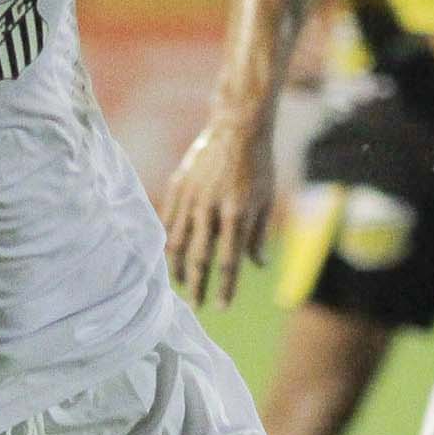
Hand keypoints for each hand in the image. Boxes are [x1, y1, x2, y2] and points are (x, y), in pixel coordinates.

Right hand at [161, 111, 276, 308]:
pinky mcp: (178, 187)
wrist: (237, 127)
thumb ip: (258, 234)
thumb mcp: (266, 199)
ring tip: (182, 285)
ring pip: (178, 242)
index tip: (221, 307)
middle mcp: (211, 208)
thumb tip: (257, 264)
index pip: (228, 261)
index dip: (224, 287)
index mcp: (236, 213)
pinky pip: (168, 221)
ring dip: (179, 268)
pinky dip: (168, 242)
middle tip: (195, 306)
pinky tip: (171, 256)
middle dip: (197, 285)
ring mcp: (191, 197)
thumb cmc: (257, 164)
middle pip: (199, 257)